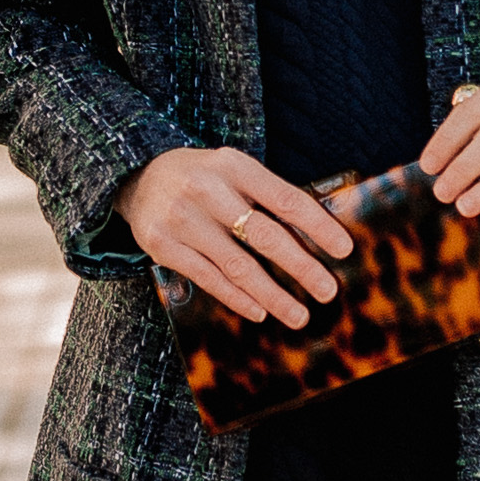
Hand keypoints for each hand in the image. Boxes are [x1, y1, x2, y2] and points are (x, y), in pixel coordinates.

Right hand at [113, 146, 352, 326]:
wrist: (136, 174)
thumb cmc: (201, 178)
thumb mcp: (233, 172)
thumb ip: (266, 197)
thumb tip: (317, 234)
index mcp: (234, 166)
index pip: (286, 199)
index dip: (318, 226)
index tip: (344, 249)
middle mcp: (207, 190)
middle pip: (265, 236)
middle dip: (301, 267)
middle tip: (327, 291)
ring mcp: (182, 218)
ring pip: (238, 266)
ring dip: (273, 295)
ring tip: (298, 315)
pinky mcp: (162, 245)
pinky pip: (209, 278)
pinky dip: (237, 298)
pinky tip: (259, 311)